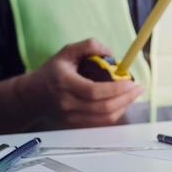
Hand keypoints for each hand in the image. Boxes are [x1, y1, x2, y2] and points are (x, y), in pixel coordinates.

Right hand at [19, 38, 143, 128]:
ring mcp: (70, 118)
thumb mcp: (67, 52)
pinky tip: (120, 103)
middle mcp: (67, 104)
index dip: (115, 89)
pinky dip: (114, 114)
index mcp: (64, 84)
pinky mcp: (74, 126)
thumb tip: (109, 51)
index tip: (131, 82)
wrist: (33, 95)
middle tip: (138, 88)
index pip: (93, 91)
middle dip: (125, 98)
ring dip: (122, 107)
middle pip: (102, 108)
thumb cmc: (52, 72)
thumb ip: (88, 46)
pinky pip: (100, 124)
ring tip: (131, 95)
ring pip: (104, 119)